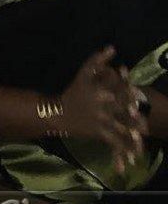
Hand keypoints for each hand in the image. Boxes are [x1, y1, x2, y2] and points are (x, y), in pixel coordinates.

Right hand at [59, 47, 146, 172]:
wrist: (56, 113)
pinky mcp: (97, 132)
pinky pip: (113, 141)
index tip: (139, 94)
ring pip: (121, 128)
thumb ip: (97, 60)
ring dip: (134, 134)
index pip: (119, 90)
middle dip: (136, 117)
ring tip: (145, 137)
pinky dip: (123, 149)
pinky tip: (133, 156)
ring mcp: (100, 120)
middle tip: (147, 124)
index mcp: (99, 90)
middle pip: (123, 111)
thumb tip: (112, 47)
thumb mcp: (83, 74)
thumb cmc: (72, 92)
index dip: (130, 92)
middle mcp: (101, 106)